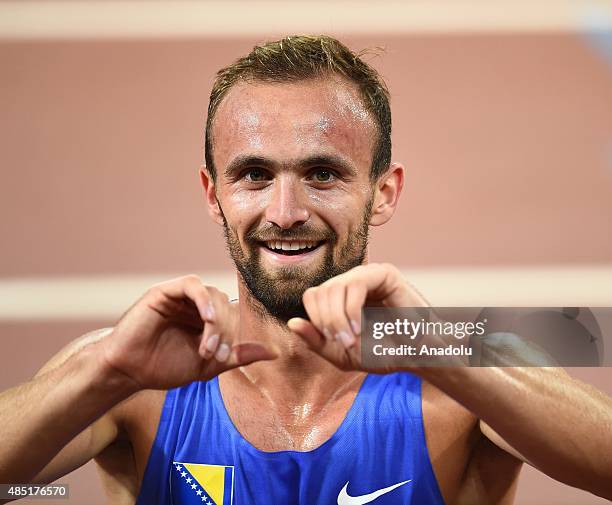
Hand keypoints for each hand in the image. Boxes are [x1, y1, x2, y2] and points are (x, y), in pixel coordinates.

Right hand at [100, 275, 276, 389]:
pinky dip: (204, 300)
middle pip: (227, 306)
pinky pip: (193, 285)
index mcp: (207, 319)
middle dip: (226, 332)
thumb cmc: (165, 367)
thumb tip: (275, 353)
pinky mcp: (166, 291)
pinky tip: (206, 319)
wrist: (129, 370)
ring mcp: (182, 296)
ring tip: (206, 348)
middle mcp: (197, 304)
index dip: (234, 335)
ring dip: (216, 323)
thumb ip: (238, 356)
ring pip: (214, 296)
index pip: (234, 316)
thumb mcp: (208, 365)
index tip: (224, 358)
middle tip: (214, 355)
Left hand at [287, 263, 428, 371]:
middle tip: (342, 343)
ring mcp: (366, 275)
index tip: (331, 341)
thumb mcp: (342, 354)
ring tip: (351, 338)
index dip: (315, 319)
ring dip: (337, 318)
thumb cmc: (383, 353)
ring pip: (333, 287)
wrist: (418, 356)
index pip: (312, 297)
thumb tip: (291, 323)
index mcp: (339, 298)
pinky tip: (359, 327)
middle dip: (326, 321)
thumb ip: (316, 341)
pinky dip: (351, 309)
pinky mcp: (383, 273)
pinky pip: (354, 283)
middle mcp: (350, 282)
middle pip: (319, 291)